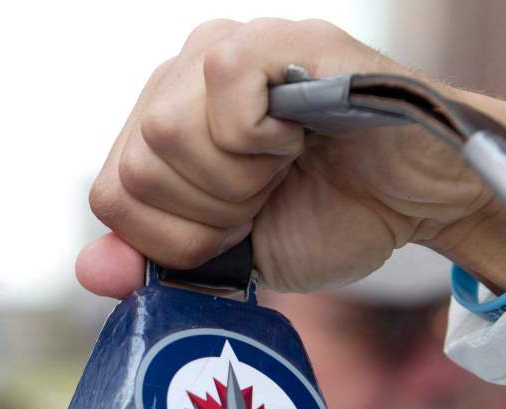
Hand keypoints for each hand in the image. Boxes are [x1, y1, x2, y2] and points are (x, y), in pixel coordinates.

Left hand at [78, 18, 505, 296]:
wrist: (417, 201)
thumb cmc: (326, 215)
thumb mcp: (226, 259)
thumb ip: (156, 262)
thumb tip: (89, 271)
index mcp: (157, 130)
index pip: (111, 196)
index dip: (174, 236)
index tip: (236, 226)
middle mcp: (176, 81)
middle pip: (136, 171)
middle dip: (209, 212)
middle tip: (268, 193)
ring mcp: (218, 53)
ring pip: (166, 137)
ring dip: (238, 179)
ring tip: (285, 163)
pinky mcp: (270, 40)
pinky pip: (222, 97)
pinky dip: (260, 139)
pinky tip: (297, 132)